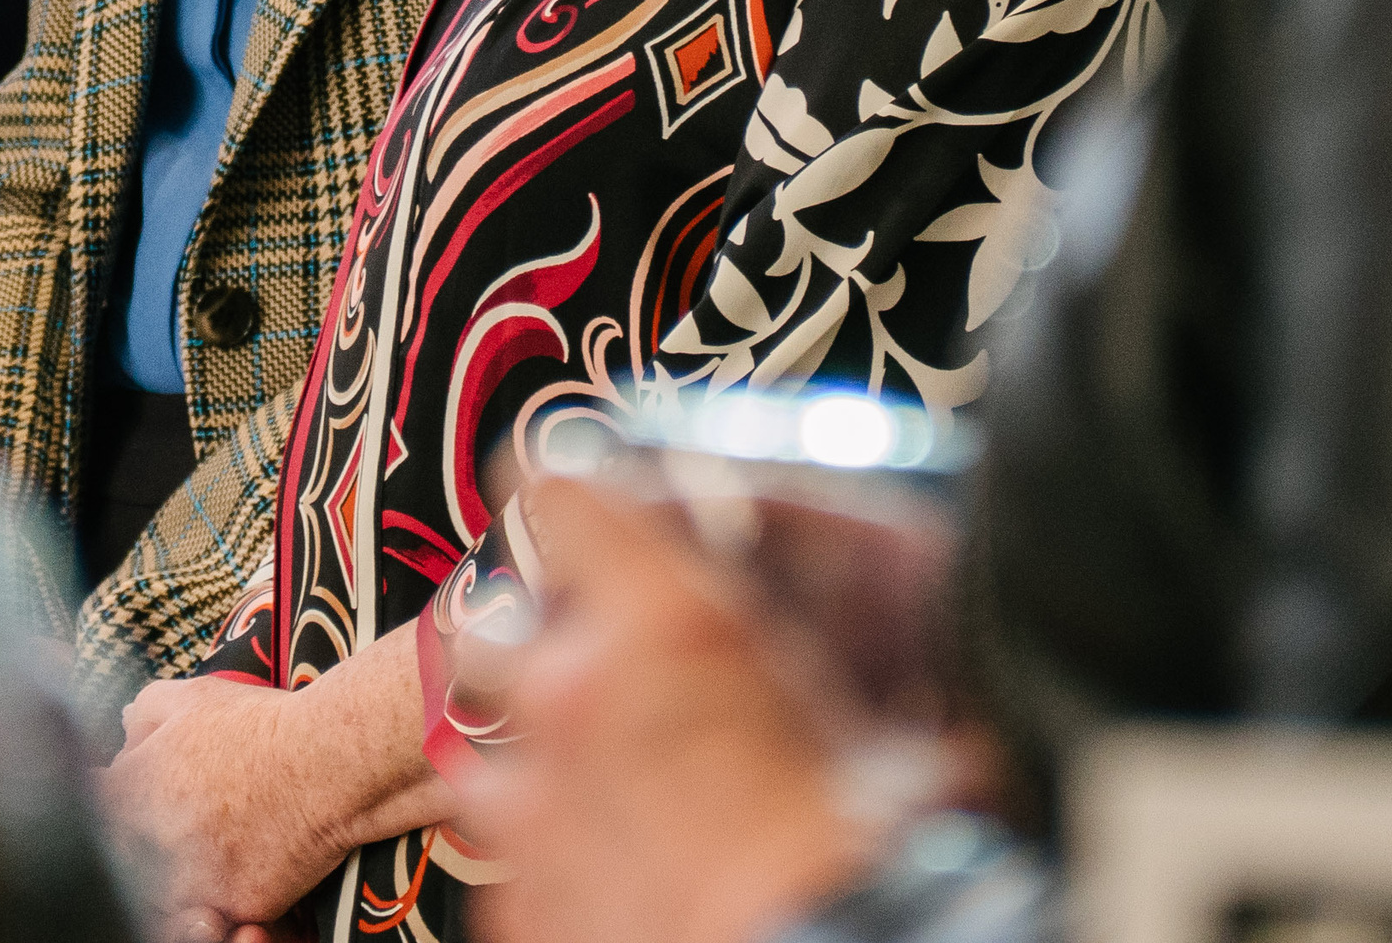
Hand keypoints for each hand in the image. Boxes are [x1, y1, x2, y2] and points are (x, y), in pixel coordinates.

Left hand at [100, 631, 451, 940]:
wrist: (324, 761)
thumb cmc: (259, 725)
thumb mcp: (193, 697)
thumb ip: (145, 711)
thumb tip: (124, 727)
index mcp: (130, 792)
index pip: (89, 813)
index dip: (105, 806)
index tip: (124, 803)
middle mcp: (148, 844)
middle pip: (121, 865)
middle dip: (138, 851)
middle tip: (175, 834)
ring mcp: (186, 882)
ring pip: (157, 902)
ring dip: (170, 887)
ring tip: (201, 865)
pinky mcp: (228, 909)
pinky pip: (208, 922)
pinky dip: (213, 912)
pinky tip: (229, 886)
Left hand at [452, 479, 885, 942]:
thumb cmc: (859, 867)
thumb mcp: (889, 720)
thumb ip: (861, 660)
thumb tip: (910, 654)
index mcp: (665, 620)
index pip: (563, 491)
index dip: (567, 490)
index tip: (572, 495)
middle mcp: (575, 696)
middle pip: (496, 620)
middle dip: (539, 639)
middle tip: (603, 672)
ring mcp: (531, 805)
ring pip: (481, 741)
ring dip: (533, 751)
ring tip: (602, 785)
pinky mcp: (515, 905)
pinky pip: (506, 856)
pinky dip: (549, 854)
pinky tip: (611, 869)